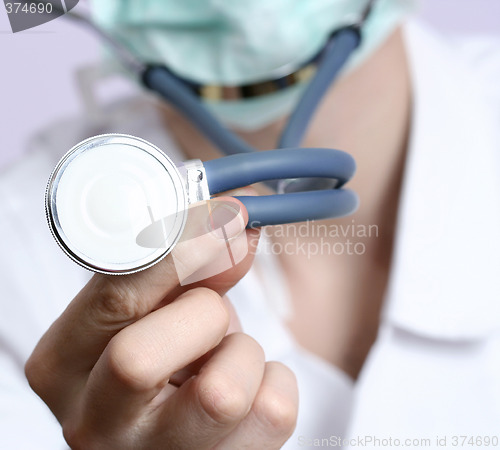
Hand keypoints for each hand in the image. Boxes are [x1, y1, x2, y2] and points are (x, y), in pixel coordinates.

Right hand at [25, 197, 297, 448]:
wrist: (188, 415)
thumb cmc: (167, 348)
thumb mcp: (157, 300)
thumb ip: (187, 261)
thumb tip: (230, 224)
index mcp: (62, 365)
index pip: (110, 299)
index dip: (173, 252)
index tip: (221, 219)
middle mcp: (95, 422)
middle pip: (137, 361)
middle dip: (200, 316)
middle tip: (211, 313)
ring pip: (220, 394)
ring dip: (240, 351)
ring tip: (224, 356)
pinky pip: (273, 411)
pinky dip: (273, 381)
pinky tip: (248, 387)